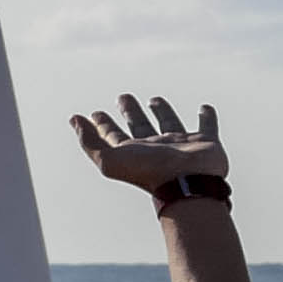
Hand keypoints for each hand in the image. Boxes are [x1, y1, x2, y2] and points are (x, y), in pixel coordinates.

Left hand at [68, 89, 226, 197]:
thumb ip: (89, 141)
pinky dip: (208, 117)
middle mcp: (156, 148)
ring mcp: (181, 145)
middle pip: (140, 126)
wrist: (189, 184)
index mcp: (134, 152)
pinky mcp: (207, 143)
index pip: (113, 135)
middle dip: (130, 112)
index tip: (94, 114)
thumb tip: (75, 120)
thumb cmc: (149, 174)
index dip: (102, 124)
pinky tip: (206, 109)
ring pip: (169, 123)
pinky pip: (208, 126)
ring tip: (154, 100)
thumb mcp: (109, 160)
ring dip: (162, 111)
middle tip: (124, 98)